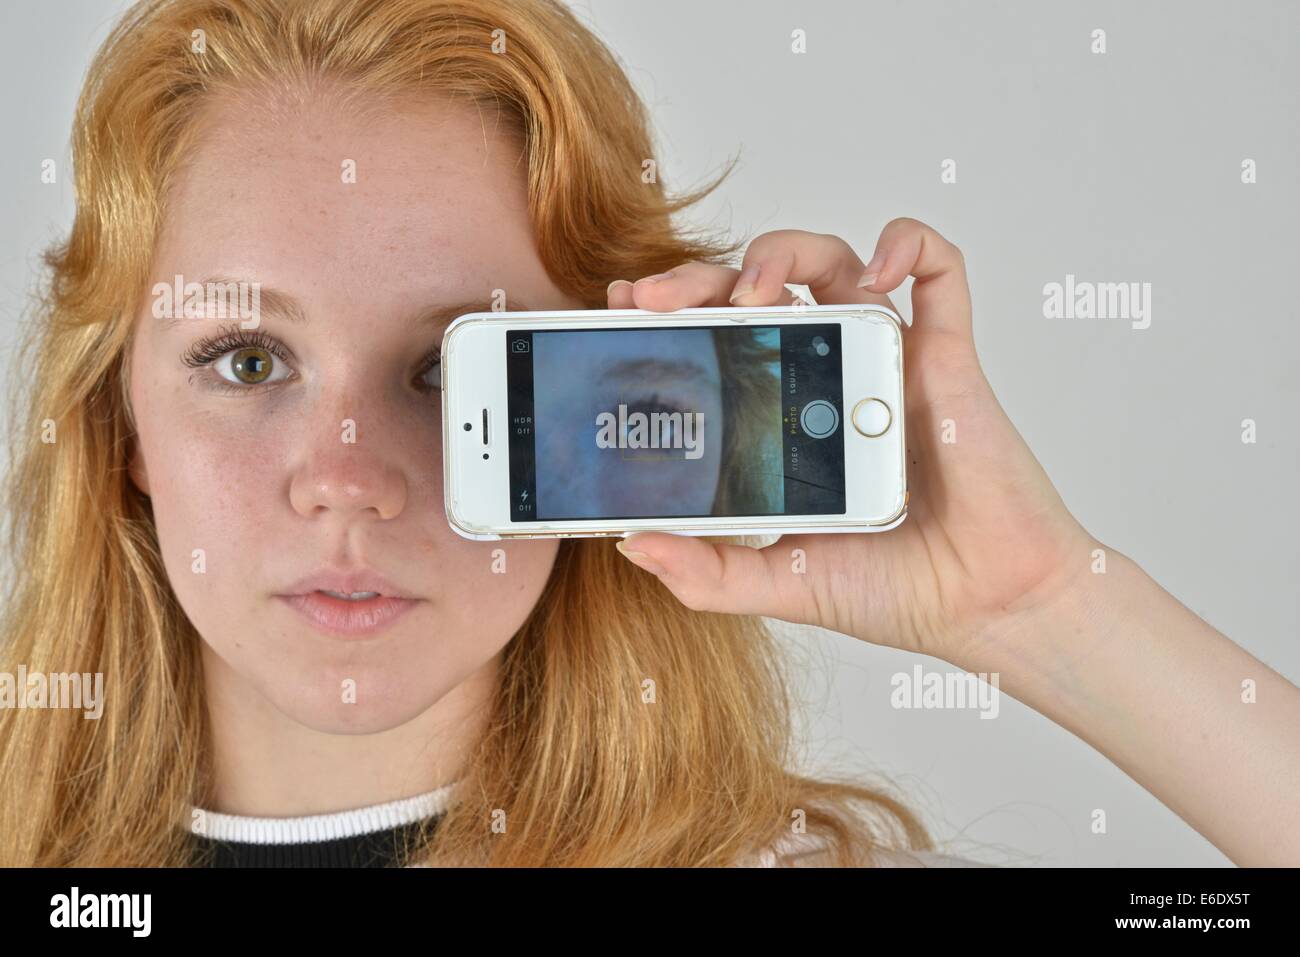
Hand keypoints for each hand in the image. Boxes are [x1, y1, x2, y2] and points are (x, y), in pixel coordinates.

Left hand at [609, 219, 1096, 666]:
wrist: (986, 607)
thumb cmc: (896, 588)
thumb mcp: (780, 582)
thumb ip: (709, 573)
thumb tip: (634, 544)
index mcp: (787, 415)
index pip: (717, 340)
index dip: (669, 315)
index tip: (623, 314)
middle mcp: (830, 377)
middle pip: (756, 290)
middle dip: (697, 279)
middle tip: (654, 303)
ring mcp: (886, 360)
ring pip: (832, 262)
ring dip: (781, 254)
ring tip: (752, 292)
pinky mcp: (948, 356)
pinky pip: (939, 271)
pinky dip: (910, 245)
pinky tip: (877, 270)